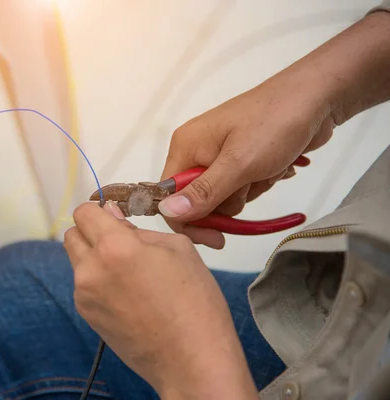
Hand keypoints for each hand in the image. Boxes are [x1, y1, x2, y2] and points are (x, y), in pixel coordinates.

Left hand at [64, 201, 256, 398]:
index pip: (84, 212)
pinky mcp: (86, 315)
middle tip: (121, 243)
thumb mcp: (178, 248)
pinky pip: (84, 286)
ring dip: (94, 258)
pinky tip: (126, 295)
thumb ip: (138, 229)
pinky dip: (98, 282)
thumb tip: (112, 218)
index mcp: (114, 246)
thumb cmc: (195, 301)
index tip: (114, 218)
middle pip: (72, 234)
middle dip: (92, 232)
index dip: (99, 210)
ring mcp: (84, 295)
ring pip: (77, 261)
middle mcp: (91, 269)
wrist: (191, 358)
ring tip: (128, 273)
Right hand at [159, 74, 333, 248]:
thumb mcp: (239, 163)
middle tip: (250, 187)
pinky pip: (239, 188)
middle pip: (196, 202)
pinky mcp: (240, 159)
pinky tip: (276, 167)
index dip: (188, 221)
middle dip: (226, 203)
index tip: (217, 237)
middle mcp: (196, 151)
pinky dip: (258, 184)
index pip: (168, 197)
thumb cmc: (275, 124)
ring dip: (247, 193)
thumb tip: (166, 213)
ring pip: (221, 198)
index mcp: (185, 147)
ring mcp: (219, 155)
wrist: (317, 97)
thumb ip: (204, 193)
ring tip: (267, 169)